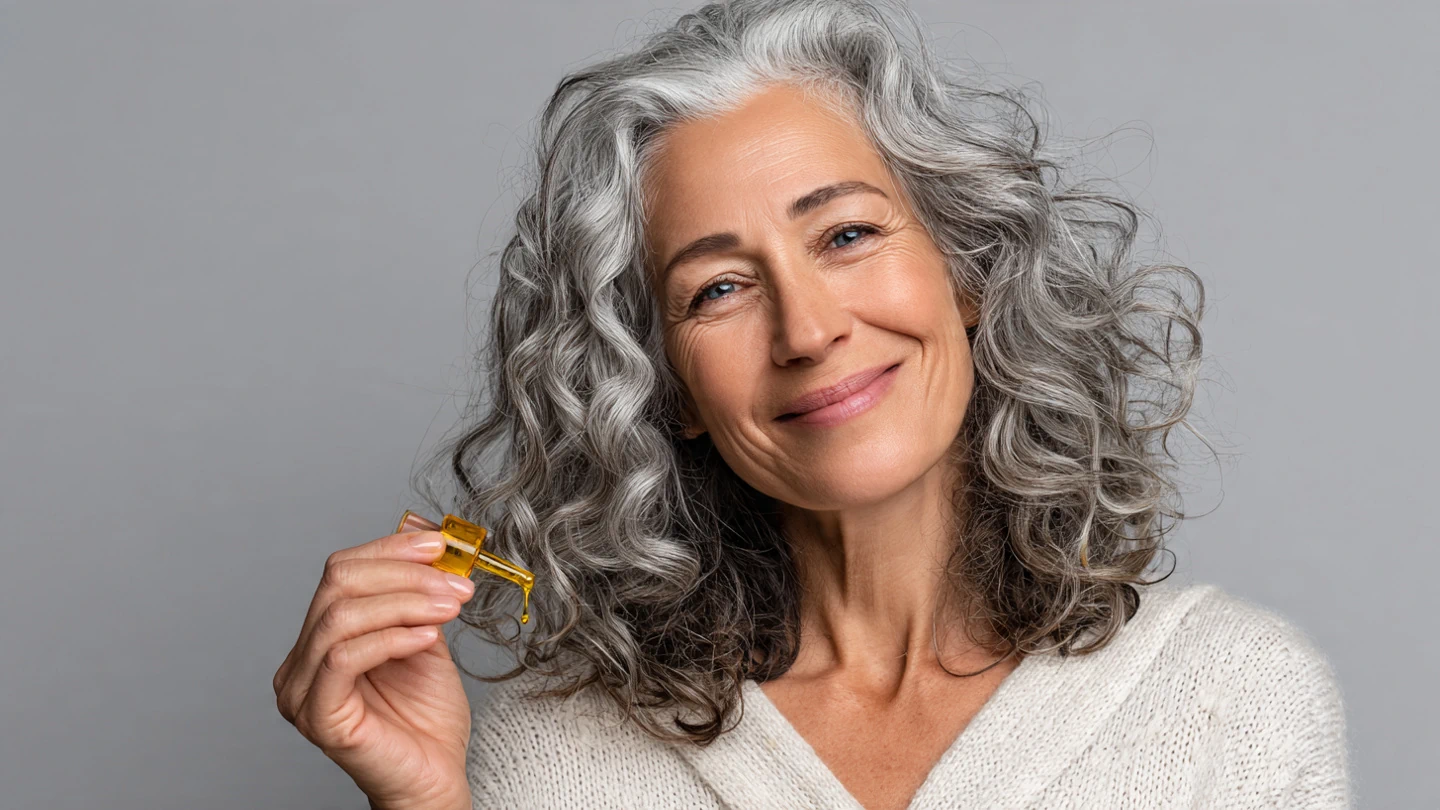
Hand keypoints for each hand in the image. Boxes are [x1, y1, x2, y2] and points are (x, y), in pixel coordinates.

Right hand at [274, 528, 475, 809]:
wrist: (435, 778)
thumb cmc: (428, 718)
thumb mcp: (427, 636)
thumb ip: (419, 593)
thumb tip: (426, 533)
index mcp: (321, 638)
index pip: (342, 571)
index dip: (392, 549)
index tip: (440, 544)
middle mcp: (300, 661)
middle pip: (337, 585)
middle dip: (404, 574)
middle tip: (453, 581)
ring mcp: (301, 690)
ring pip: (341, 616)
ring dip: (404, 602)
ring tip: (448, 608)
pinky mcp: (317, 716)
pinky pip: (344, 657)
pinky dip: (391, 636)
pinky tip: (427, 636)